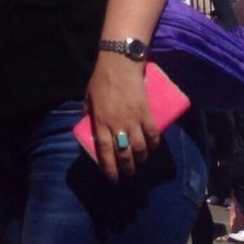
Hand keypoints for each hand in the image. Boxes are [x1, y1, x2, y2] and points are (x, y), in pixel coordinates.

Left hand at [84, 54, 159, 182]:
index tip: (113, 179)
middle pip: (124, 153)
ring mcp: (133, 120)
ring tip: (140, 161)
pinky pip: (153, 134)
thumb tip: (89, 124)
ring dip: (141, 158)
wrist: (120, 65)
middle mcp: (117, 124)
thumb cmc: (101, 79)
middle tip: (129, 174)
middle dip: (127, 168)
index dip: (109, 167)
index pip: (105, 151)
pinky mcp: (146, 113)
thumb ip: (89, 112)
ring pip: (139, 147)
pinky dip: (154, 144)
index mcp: (101, 121)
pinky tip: (152, 148)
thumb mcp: (89, 97)